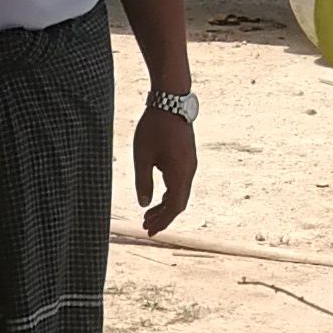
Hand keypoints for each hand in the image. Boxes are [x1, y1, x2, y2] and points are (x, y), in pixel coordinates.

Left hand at [134, 105, 197, 235]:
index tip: (149, 231)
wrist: (171, 101)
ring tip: (148, 215)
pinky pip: (180, 183)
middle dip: (163, 217)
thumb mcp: (142, 156)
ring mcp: (190, 164)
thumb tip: (144, 204)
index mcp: (180, 173)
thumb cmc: (154, 127)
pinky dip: (168, 194)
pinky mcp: (187, 158)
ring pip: (180, 193)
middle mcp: (189, 171)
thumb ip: (143, 182)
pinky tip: (156, 197)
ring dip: (165, 206)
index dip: (162, 221)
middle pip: (179, 202)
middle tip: (146, 227)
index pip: (174, 206)